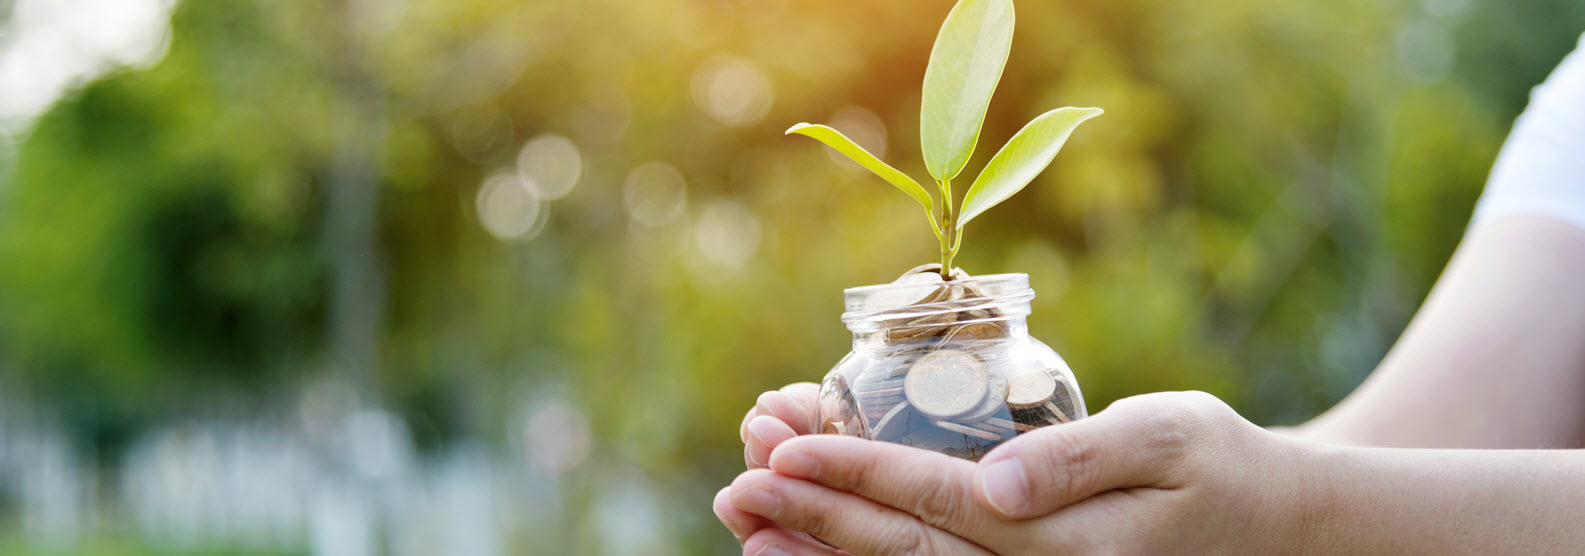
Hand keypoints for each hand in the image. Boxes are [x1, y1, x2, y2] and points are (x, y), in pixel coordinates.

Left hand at [723, 391, 1321, 553]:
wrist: (1269, 530)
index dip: (856, 480)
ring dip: (821, 550)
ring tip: (748, 522)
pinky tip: (810, 548)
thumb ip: (1082, 458)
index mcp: (1064, 545)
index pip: (937, 510)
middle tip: (739, 485)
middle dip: (813, 519)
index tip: (786, 452)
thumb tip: (996, 481)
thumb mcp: (1169, 441)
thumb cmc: (1219, 466)